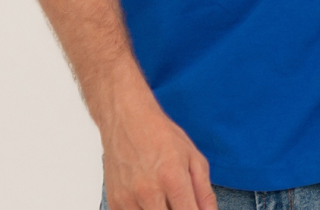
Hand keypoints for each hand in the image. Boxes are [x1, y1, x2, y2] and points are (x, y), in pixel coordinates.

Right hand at [102, 96, 217, 209]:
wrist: (126, 118)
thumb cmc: (159, 134)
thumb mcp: (192, 156)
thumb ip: (204, 192)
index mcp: (173, 178)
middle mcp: (149, 191)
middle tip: (179, 202)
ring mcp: (129, 199)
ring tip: (163, 198)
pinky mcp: (114, 203)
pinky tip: (148, 200)